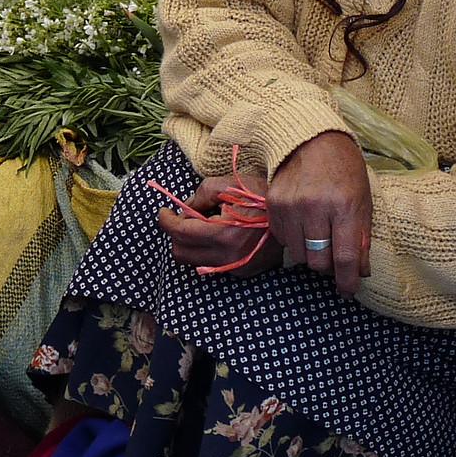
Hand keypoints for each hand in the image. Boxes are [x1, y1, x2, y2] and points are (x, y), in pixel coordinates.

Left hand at [156, 172, 276, 275]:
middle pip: (181, 253)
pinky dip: (205, 251)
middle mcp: (227, 256)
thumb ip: (200, 195)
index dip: (166, 221)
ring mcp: (235, 267)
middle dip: (175, 234)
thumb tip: (184, 208)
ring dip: (189, 244)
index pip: (180, 233)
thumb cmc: (260, 195)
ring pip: (194, 262)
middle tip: (183, 217)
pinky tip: (215, 235)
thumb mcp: (227, 185)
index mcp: (223, 234)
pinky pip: (212, 265)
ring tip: (200, 225)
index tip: (164, 212)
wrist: (292, 214)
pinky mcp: (242, 271)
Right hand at [267, 131, 371, 295]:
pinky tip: (304, 223)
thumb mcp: (363, 201)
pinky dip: (295, 240)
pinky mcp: (273, 205)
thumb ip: (362, 238)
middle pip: (319, 262)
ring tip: (319, 234)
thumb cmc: (344, 170)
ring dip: (311, 253)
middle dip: (329, 265)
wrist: (312, 140)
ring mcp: (291, 206)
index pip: (344, 258)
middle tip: (334, 253)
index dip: (347, 281)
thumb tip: (360, 273)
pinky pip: (284, 240)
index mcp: (345, 206)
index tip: (348, 291)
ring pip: (300, 255)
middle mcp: (315, 207)